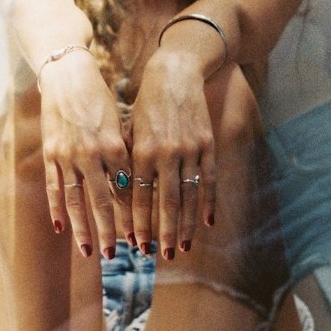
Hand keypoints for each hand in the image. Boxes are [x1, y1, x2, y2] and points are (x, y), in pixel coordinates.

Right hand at [38, 50, 133, 259]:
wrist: (67, 76)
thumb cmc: (99, 98)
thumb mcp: (118, 123)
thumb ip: (123, 154)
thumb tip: (131, 185)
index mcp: (114, 146)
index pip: (126, 190)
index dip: (133, 216)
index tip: (140, 237)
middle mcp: (91, 154)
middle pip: (102, 201)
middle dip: (111, 231)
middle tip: (115, 256)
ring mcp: (68, 156)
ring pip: (76, 201)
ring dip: (83, 228)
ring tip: (89, 251)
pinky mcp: (50, 154)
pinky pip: (54, 188)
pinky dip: (57, 209)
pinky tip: (60, 228)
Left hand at [129, 48, 217, 259]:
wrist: (174, 73)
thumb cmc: (145, 104)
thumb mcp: (130, 130)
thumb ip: (128, 163)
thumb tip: (121, 198)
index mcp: (141, 151)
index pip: (139, 197)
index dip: (138, 224)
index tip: (135, 246)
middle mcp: (166, 153)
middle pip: (166, 203)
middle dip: (164, 233)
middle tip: (161, 256)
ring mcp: (190, 150)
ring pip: (189, 196)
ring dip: (186, 225)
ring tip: (182, 247)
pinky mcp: (207, 144)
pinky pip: (209, 180)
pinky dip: (208, 203)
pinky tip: (207, 224)